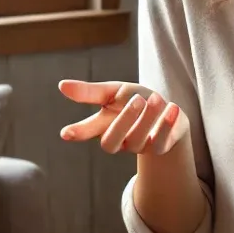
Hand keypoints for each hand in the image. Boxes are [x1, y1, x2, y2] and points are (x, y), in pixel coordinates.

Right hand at [58, 79, 187, 154]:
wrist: (167, 110)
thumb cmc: (136, 99)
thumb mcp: (114, 91)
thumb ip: (91, 92)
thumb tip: (61, 85)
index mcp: (104, 125)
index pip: (87, 130)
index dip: (78, 132)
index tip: (66, 133)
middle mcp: (119, 139)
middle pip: (110, 142)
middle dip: (123, 121)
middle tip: (136, 100)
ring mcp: (139, 146)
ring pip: (138, 141)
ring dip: (148, 118)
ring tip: (155, 98)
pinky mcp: (160, 147)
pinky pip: (161, 143)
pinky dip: (166, 125)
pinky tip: (172, 108)